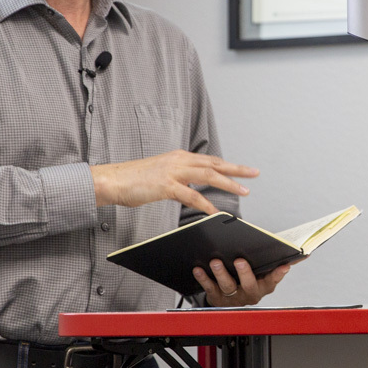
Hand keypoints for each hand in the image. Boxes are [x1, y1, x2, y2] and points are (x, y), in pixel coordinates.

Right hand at [90, 151, 257, 213]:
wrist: (113, 180)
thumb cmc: (134, 180)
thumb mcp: (160, 176)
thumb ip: (177, 180)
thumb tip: (189, 188)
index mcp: (178, 157)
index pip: (209, 160)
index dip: (227, 164)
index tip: (242, 169)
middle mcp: (179, 160)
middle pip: (214, 163)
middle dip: (236, 168)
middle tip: (254, 173)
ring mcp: (173, 172)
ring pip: (208, 175)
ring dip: (228, 183)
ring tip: (243, 190)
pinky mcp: (166, 186)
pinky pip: (191, 195)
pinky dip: (205, 203)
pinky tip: (215, 210)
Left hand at [192, 257, 290, 306]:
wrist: (229, 301)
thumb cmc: (249, 279)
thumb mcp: (264, 273)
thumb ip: (278, 264)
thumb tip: (303, 253)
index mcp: (264, 286)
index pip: (273, 280)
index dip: (279, 274)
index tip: (284, 265)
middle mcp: (249, 294)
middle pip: (249, 285)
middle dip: (245, 273)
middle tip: (240, 260)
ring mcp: (233, 297)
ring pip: (228, 286)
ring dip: (221, 273)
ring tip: (215, 261)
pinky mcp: (216, 298)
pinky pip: (209, 288)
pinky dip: (203, 278)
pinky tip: (198, 268)